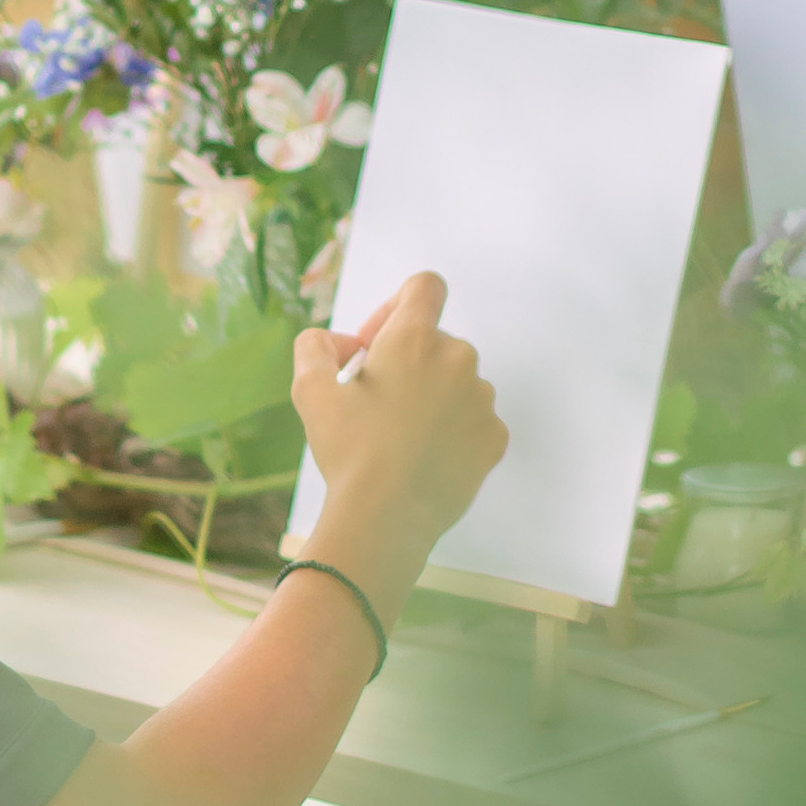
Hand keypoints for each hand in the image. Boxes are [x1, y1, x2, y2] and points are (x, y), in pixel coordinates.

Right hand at [292, 272, 507, 607]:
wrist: (386, 519)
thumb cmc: (348, 450)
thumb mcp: (310, 390)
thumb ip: (315, 346)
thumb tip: (343, 345)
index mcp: (415, 338)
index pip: (425, 286)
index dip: (396, 307)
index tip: (375, 347)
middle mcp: (458, 359)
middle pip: (435, 342)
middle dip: (407, 363)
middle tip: (375, 405)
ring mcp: (482, 399)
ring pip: (456, 383)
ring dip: (431, 397)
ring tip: (400, 438)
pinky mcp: (495, 437)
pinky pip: (472, 420)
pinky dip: (452, 430)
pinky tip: (424, 458)